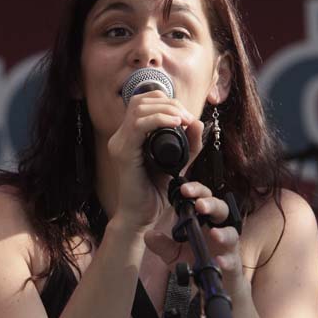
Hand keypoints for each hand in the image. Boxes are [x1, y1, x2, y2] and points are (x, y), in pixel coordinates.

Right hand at [108, 91, 203, 228]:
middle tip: (187, 117)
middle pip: (141, 100)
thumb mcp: (179, 163)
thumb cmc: (156, 193)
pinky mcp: (123, 154)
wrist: (142, 217)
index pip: (144, 102)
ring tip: (183, 120)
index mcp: (130, 136)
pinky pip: (138, 126)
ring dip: (166, 110)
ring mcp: (119, 144)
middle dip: (168, 103)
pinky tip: (175, 124)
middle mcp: (121, 137)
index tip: (186, 115)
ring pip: (139, 109)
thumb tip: (197, 121)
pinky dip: (158, 120)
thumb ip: (189, 144)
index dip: (167, 101)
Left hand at [144, 181, 247, 298]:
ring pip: (232, 233)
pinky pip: (232, 260)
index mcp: (204, 221)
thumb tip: (149, 235)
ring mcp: (228, 246)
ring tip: (214, 234)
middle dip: (211, 204)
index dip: (196, 191)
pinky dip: (226, 261)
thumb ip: (163, 245)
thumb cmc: (196, 262)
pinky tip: (219, 261)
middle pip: (220, 209)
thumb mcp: (174, 254)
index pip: (202, 198)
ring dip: (223, 233)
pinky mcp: (233, 264)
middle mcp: (218, 228)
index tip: (184, 189)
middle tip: (200, 205)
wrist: (214, 283)